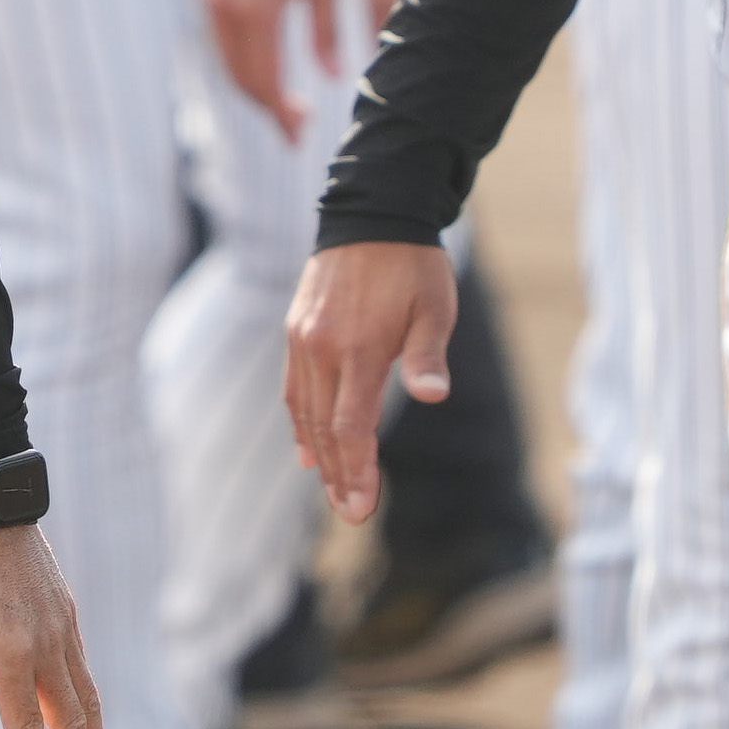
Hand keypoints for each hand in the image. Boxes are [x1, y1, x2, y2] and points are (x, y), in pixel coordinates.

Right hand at [198, 0, 344, 133]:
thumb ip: (327, 30)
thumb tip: (332, 77)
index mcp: (255, 6)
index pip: (265, 80)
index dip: (281, 115)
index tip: (300, 137)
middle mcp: (224, 5)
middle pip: (241, 77)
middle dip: (267, 107)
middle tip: (297, 129)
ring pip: (227, 59)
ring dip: (253, 85)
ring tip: (284, 103)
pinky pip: (222, 36)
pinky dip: (242, 58)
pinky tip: (267, 65)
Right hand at [283, 238, 457, 526]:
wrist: (370, 213)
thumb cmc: (414, 265)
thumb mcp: (434, 308)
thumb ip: (428, 357)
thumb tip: (433, 397)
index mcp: (359, 348)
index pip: (352, 427)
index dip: (357, 472)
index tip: (362, 508)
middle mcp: (322, 348)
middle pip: (326, 429)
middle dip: (339, 477)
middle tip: (352, 515)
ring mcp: (304, 340)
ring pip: (305, 412)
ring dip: (319, 456)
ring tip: (332, 491)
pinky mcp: (296, 330)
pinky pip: (294, 388)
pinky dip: (301, 423)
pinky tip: (306, 450)